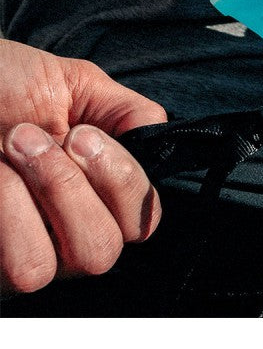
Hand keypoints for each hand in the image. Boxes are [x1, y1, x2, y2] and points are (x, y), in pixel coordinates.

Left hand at [0, 40, 166, 293]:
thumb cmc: (5, 85)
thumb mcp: (74, 84)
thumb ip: (129, 111)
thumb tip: (162, 137)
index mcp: (98, 194)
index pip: (142, 220)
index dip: (122, 180)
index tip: (82, 135)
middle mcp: (67, 233)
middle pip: (105, 250)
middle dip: (72, 185)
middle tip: (32, 137)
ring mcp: (30, 254)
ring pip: (68, 262)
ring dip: (44, 194)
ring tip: (10, 147)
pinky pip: (26, 265)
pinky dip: (8, 208)